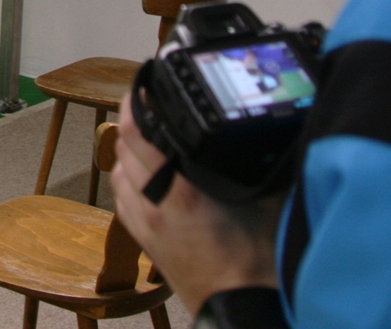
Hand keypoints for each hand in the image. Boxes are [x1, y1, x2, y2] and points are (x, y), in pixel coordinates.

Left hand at [110, 111, 281, 313]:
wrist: (240, 312)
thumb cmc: (255, 267)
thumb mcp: (265, 204)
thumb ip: (258, 165)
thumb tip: (272, 134)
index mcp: (178, 190)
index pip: (136, 133)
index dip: (132, 103)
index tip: (141, 85)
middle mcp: (152, 204)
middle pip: (123, 147)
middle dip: (132, 121)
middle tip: (148, 105)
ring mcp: (144, 224)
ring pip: (118, 172)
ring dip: (127, 151)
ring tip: (148, 137)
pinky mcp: (145, 242)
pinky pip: (122, 198)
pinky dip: (127, 179)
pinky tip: (144, 177)